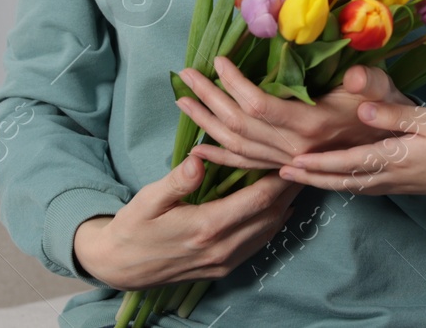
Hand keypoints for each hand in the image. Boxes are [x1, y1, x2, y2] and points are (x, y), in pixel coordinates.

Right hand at [72, 155, 298, 290]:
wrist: (119, 267)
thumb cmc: (133, 226)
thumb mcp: (148, 199)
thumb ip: (177, 181)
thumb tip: (198, 158)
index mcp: (207, 227)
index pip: (258, 200)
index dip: (280, 179)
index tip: (295, 156)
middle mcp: (222, 248)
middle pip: (271, 215)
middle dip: (290, 190)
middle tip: (306, 163)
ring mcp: (224, 262)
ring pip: (268, 232)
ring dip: (285, 207)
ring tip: (297, 181)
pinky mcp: (222, 269)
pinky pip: (257, 245)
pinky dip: (272, 225)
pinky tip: (278, 210)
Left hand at [177, 59, 411, 170]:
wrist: (396, 148)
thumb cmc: (385, 109)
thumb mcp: (382, 88)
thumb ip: (369, 83)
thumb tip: (355, 76)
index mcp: (313, 125)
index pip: (260, 104)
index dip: (234, 82)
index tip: (218, 59)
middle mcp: (296, 148)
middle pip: (239, 125)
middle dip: (209, 98)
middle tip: (184, 74)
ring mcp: (290, 161)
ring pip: (237, 146)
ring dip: (206, 123)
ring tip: (182, 101)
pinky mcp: (288, 167)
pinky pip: (247, 166)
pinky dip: (221, 156)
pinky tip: (200, 149)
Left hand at [276, 101, 425, 199]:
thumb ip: (395, 116)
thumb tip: (361, 111)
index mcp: (394, 158)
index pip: (347, 163)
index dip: (317, 163)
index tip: (291, 161)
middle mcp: (389, 176)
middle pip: (341, 179)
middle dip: (310, 177)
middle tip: (279, 173)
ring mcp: (395, 184)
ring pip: (349, 186)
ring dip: (322, 181)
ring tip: (298, 176)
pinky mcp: (401, 185)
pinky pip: (362, 187)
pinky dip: (341, 183)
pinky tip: (335, 179)